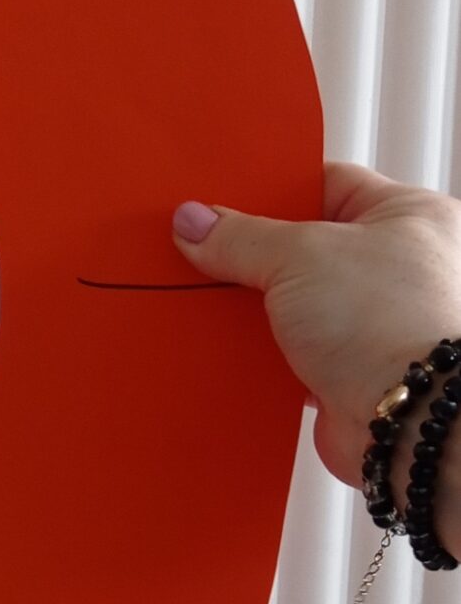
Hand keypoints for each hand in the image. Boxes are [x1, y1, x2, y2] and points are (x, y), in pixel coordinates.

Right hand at [171, 163, 460, 488]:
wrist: (407, 419)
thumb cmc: (392, 325)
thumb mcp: (300, 256)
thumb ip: (241, 238)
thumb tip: (196, 222)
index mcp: (406, 215)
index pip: (327, 184)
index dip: (272, 191)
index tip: (222, 200)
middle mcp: (397, 268)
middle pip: (306, 248)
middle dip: (255, 255)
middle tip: (207, 251)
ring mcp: (373, 323)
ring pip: (296, 304)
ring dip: (256, 310)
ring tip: (211, 301)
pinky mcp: (349, 371)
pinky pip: (291, 353)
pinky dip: (261, 354)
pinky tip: (228, 348)